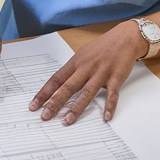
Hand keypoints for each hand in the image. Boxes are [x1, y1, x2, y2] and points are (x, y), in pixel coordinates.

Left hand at [29, 21, 143, 124]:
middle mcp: (86, 68)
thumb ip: (72, 70)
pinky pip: (112, 94)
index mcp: (75, 62)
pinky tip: (106, 117)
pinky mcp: (116, 78)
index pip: (56, 79)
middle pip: (68, 87)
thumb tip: (59, 85)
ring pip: (87, 92)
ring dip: (76, 108)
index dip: (44, 93)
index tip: (34, 105)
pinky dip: (109, 106)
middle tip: (45, 116)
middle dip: (55, 103)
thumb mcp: (82, 55)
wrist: (125, 38)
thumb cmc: (102, 47)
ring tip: (67, 120)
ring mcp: (101, 73)